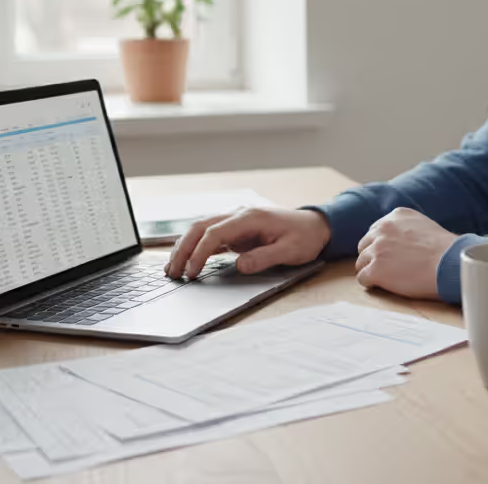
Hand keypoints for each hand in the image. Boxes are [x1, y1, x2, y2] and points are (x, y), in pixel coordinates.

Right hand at [164, 207, 331, 278]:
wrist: (315, 226)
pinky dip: (195, 248)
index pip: (215, 233)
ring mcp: (235, 222)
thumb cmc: (304, 237)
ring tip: (172, 269)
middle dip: (183, 249)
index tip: (192, 272)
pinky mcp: (236, 231)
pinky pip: (209, 236)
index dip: (199, 253)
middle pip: (200, 228)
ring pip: (201, 230)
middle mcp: (238, 215)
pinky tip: (186, 262)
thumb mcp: (291, 250)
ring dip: (184, 247)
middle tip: (172, 273)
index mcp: (250, 217)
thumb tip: (240, 265)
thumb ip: (265, 257)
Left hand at [354, 208, 456, 299]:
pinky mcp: (375, 269)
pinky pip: (362, 278)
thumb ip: (407, 229)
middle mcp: (383, 228)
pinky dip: (371, 284)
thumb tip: (401, 242)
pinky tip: (384, 286)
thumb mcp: (424, 226)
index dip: (382, 245)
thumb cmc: (445, 251)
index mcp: (396, 215)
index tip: (390, 255)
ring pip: (361, 262)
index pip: (376, 230)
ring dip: (372, 270)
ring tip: (388, 279)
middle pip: (365, 244)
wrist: (450, 263)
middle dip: (373, 256)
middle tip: (387, 268)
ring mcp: (377, 249)